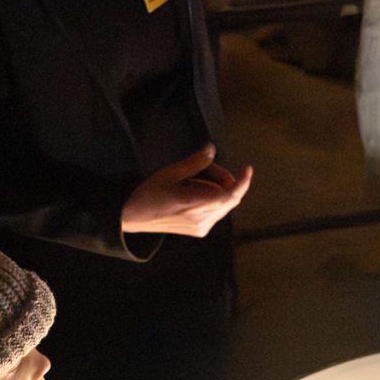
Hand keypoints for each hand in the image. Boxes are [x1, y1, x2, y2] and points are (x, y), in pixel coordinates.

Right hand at [120, 144, 251, 235]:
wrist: (133, 216)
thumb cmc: (150, 193)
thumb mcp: (171, 172)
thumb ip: (196, 162)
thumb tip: (211, 149)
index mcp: (196, 204)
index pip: (231, 195)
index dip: (243, 181)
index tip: (246, 168)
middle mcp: (203, 219)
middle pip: (229, 197)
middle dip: (223, 179)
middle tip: (204, 168)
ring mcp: (202, 227)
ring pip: (224, 204)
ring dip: (217, 189)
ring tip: (194, 180)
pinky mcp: (200, 230)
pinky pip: (217, 212)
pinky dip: (213, 199)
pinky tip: (194, 192)